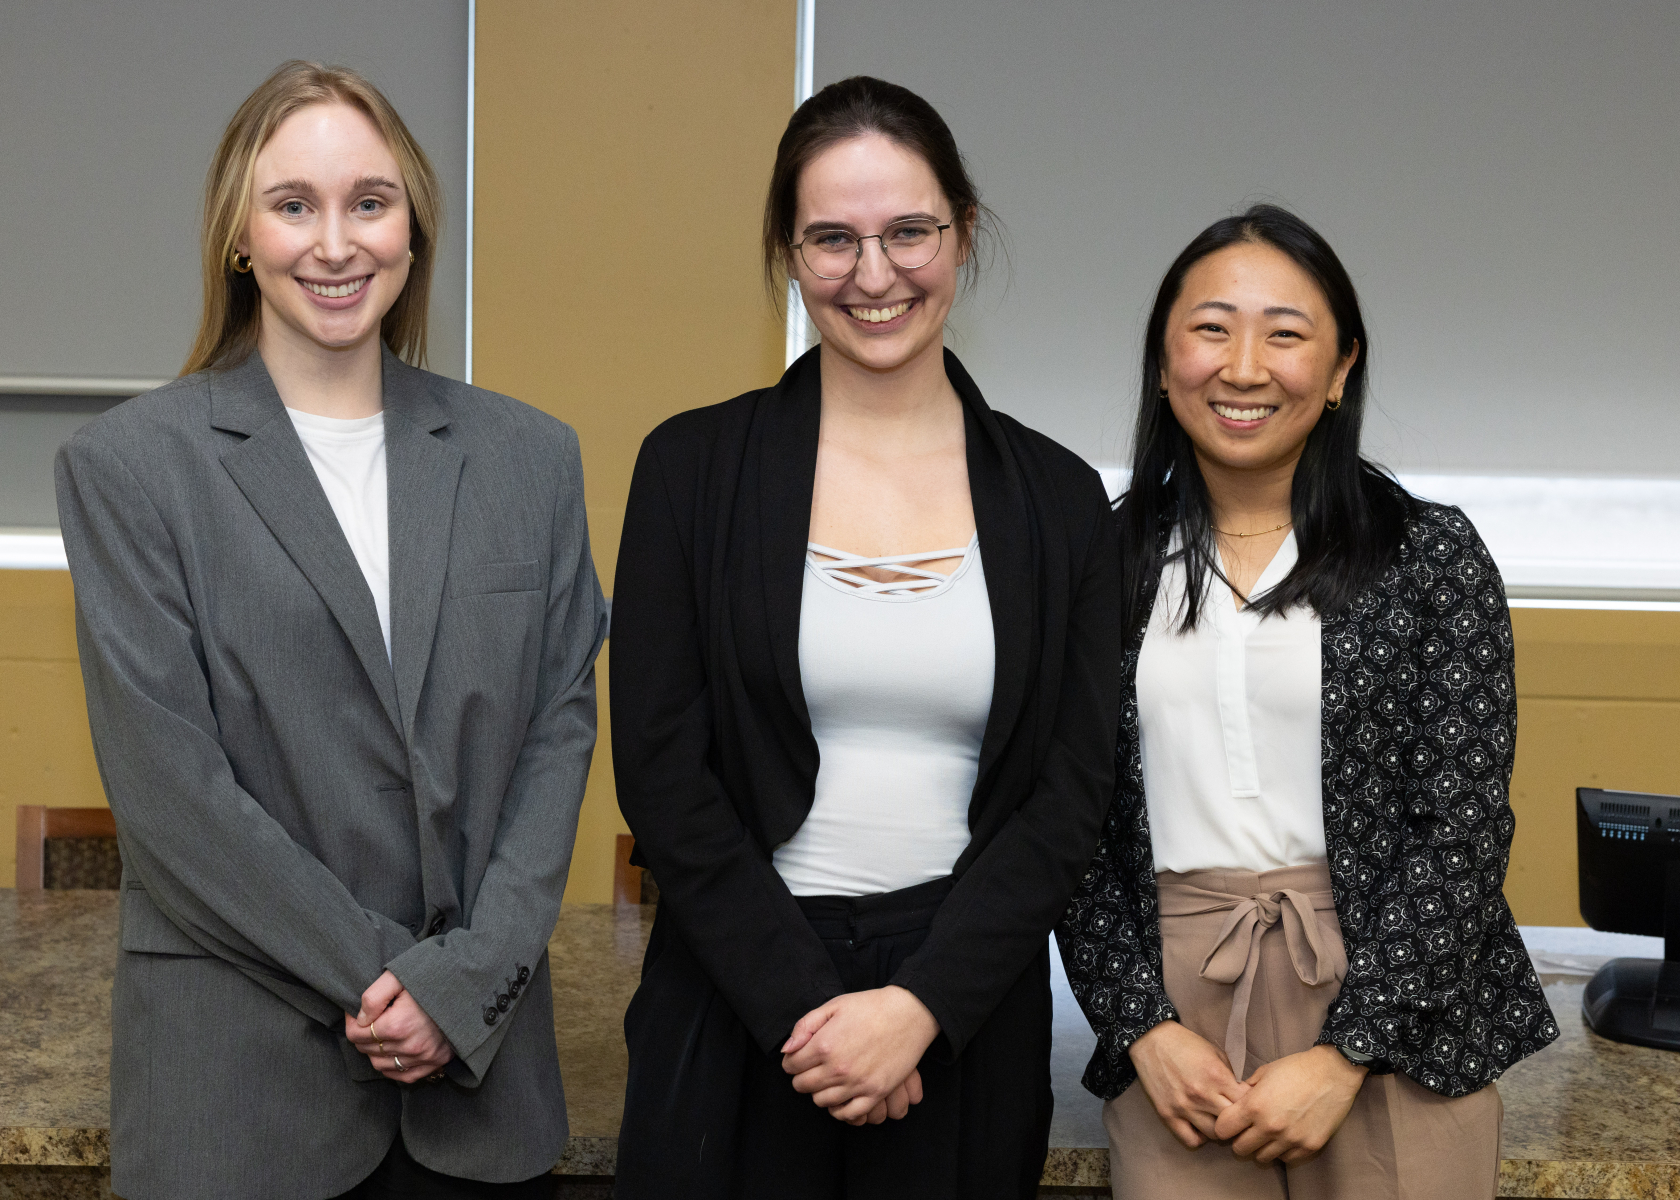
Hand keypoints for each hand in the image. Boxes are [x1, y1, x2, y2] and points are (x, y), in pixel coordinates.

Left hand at [344, 970, 454, 1083]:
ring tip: (382, 1034)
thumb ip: (374, 996)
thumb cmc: (434, 977)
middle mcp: (410, 1046)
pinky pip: (403, 1075)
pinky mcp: (436, 1062)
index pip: (357, 1035)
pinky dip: (392, 1067)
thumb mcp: (399, 976)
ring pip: (381, 1065)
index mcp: (398, 1024)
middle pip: (367, 1050)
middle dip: (362, 1035)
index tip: (356, 1012)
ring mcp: (424, 1057)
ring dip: (375, 1051)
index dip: (352, 1022)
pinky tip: (393, 1053)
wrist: (471, 985)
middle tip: (369, 1019)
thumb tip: (360, 1018)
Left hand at [780, 985, 938, 1123]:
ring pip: (821, 1101)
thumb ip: (804, 1026)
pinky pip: (847, 1114)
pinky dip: (839, 1108)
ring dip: (819, 1091)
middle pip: (802, 1086)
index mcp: (824, 1045)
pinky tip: (841, 1095)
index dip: (792, 1060)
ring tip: (828, 1078)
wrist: (909, 1013)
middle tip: (813, 1066)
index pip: (791, 1065)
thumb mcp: (833, 1006)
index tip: (800, 1056)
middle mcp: (837, 1069)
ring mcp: (857, 1084)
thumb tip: (787, 1050)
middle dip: (802, 1076)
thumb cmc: (870, 1006)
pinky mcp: (875, 1093)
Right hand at [1126, 1020, 1249, 1148]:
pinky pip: (1191, 1140)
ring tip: (1218, 1121)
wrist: (1152, 1040)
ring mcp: (1184, 1107)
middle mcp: (1202, 1095)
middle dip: (1239, 1120)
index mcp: (1217, 1076)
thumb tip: (1241, 1096)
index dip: (1251, 1104)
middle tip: (1237, 1116)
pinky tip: (1200, 1127)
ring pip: (1215, 1135)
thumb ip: (1230, 1076)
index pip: (1246, 1103)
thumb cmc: (1186, 1044)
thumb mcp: (1215, 1053)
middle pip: (1234, 1122)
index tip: (1248, 1102)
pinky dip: (1200, 1138)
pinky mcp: (1168, 1115)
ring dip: (1220, 1130)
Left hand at [1212, 1044, 1366, 1164]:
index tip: (1230, 1123)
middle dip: (1240, 1139)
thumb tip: (1235, 1102)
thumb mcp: (1264, 1072)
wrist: (1333, 1073)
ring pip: (1262, 1158)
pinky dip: (1282, 1151)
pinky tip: (1285, 1137)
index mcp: (1254, 1106)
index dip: (1224, 1127)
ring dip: (1261, 1147)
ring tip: (1268, 1134)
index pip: (1223, 1130)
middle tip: (1248, 1130)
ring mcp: (1290, 1139)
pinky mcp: (1308, 1147)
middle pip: (1240, 1149)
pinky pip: (1286, 1159)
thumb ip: (1246, 1090)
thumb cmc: (1296, 1068)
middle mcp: (1270, 1127)